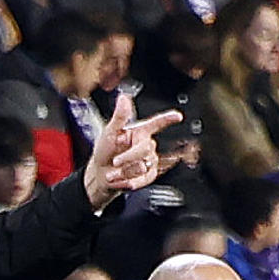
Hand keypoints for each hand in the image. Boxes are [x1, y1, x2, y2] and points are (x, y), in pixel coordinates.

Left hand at [82, 94, 183, 209]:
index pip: (156, 123)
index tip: (177, 116)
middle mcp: (147, 145)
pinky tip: (121, 179)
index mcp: (140, 131)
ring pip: (142, 166)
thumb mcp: (109, 132)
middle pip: (145, 149)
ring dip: (124, 171)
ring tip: (114, 171)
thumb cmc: (105, 151)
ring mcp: (149, 160)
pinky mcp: (149, 175)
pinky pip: (144, 179)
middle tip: (115, 161)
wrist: (101, 174)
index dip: (168, 119)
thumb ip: (119, 116)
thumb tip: (123, 98)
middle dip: (127, 157)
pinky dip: (130, 181)